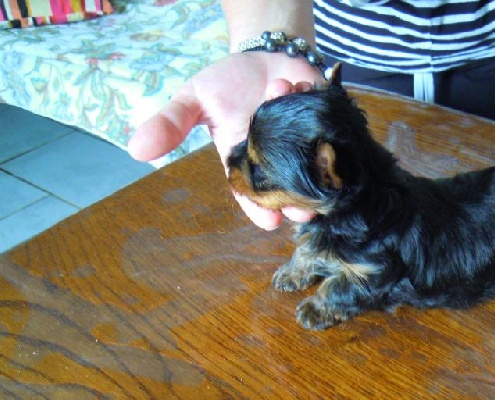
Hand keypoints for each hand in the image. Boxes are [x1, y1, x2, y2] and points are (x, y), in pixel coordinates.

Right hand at [128, 52, 319, 228]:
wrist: (265, 54)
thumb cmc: (227, 84)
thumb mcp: (193, 100)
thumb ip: (170, 124)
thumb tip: (136, 150)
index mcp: (248, 161)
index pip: (253, 193)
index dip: (259, 209)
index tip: (269, 223)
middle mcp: (280, 158)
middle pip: (291, 188)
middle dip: (298, 199)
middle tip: (303, 210)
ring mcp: (307, 143)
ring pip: (316, 162)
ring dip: (314, 161)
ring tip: (318, 169)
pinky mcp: (328, 124)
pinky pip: (331, 127)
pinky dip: (321, 115)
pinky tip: (304, 95)